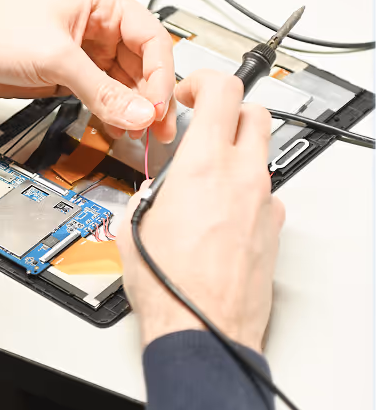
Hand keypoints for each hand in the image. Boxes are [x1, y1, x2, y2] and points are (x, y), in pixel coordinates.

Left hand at [0, 0, 175, 141]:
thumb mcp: (55, 57)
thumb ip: (101, 89)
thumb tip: (140, 113)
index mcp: (104, 1)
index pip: (152, 39)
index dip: (161, 77)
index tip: (159, 109)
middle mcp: (100, 24)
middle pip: (144, 64)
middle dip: (151, 98)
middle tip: (157, 130)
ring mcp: (87, 51)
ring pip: (126, 83)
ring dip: (133, 109)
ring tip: (138, 134)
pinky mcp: (71, 74)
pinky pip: (103, 95)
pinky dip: (112, 113)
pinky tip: (117, 127)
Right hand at [117, 70, 284, 352]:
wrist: (202, 327)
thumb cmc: (169, 285)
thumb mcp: (136, 225)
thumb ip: (148, 195)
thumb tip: (151, 194)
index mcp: (203, 167)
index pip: (223, 92)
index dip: (205, 81)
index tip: (190, 92)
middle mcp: (242, 178)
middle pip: (255, 114)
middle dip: (231, 110)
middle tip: (208, 122)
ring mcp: (263, 204)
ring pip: (261, 156)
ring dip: (237, 153)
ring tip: (208, 176)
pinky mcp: (274, 230)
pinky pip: (265, 195)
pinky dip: (247, 193)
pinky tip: (222, 215)